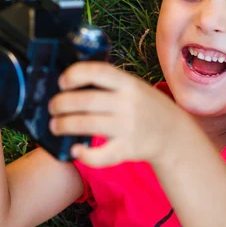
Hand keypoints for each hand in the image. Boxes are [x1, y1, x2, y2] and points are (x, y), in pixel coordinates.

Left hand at [48, 61, 188, 166]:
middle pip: (86, 100)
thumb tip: (69, 83)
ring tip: (55, 126)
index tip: (61, 81)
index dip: (75, 74)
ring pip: (87, 124)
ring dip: (64, 125)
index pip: (98, 72)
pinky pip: (102, 155)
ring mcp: (128, 127)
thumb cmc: (145, 106)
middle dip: (61, 103)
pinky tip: (75, 150)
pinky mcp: (127, 149)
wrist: (173, 133)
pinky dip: (85, 154)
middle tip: (52, 107)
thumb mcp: (133, 86)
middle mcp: (128, 103)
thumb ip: (108, 83)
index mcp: (128, 83)